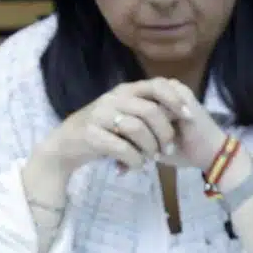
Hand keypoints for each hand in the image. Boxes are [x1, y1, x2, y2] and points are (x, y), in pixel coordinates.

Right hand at [38, 77, 228, 175]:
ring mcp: (100, 115)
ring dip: (150, 147)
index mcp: (125, 90)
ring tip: (152, 159)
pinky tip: (136, 167)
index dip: (176, 101)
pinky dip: (134, 160)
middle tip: (168, 149)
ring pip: (137, 128)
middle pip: (150, 111)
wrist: (64, 145)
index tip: (188, 118)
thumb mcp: (122, 113)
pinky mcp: (91, 135)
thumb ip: (144, 110)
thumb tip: (177, 114)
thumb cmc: (100, 131)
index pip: (157, 86)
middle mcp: (113, 98)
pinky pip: (121, 148)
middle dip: (164, 132)